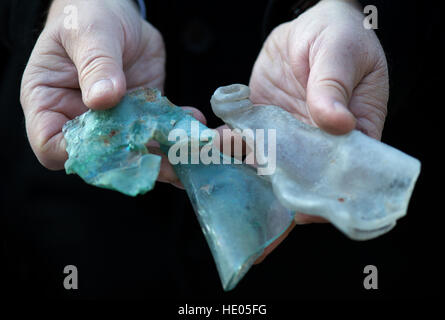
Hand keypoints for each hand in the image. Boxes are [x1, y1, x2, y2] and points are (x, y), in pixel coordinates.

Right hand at [20, 0, 202, 184]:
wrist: (114, 9)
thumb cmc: (87, 16)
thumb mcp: (88, 33)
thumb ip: (95, 64)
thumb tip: (103, 98)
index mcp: (49, 102)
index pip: (51, 144)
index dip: (76, 154)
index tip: (109, 147)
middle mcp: (79, 118)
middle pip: (99, 156)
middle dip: (132, 163)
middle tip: (165, 164)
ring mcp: (113, 119)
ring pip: (134, 150)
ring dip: (163, 155)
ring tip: (187, 151)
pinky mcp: (140, 114)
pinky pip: (158, 130)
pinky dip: (177, 131)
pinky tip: (194, 122)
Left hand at [250, 0, 388, 261]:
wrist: (307, 27)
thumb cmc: (340, 37)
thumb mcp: (341, 54)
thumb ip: (333, 86)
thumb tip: (337, 122)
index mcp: (353, 132)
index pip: (345, 174)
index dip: (327, 196)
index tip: (305, 210)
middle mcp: (319, 143)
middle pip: (303, 178)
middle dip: (279, 189)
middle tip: (255, 188)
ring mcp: (288, 136)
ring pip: (269, 164)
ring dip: (247, 167)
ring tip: (228, 157)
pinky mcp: (263, 124)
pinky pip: (246, 141)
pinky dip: (230, 145)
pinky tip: (217, 141)